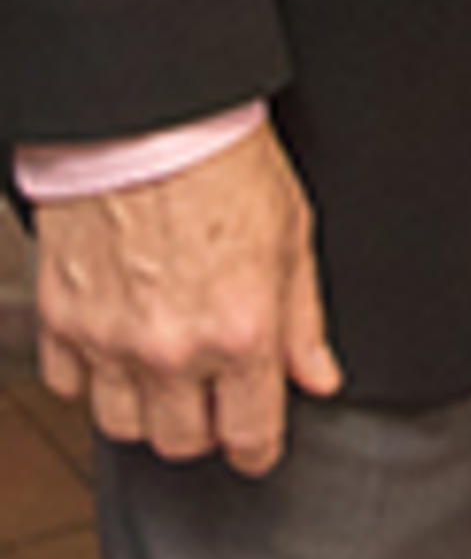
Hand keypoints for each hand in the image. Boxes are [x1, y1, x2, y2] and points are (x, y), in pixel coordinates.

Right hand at [35, 124, 343, 474]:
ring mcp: (111, 339)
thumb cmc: (224, 155)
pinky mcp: (64, 319)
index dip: (258, 445)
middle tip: (213, 390)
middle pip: (183, 443)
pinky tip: (117, 340)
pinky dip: (92, 373)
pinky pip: (71, 385)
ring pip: (124, 426)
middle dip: (204, 424)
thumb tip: (318, 375)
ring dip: (148, 406)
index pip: (250, 435)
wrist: (150, 112)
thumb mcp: (292, 229)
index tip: (257, 441)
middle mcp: (173, 348)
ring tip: (165, 365)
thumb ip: (304, 317)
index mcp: (241, 328)